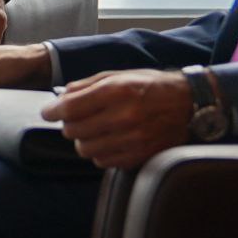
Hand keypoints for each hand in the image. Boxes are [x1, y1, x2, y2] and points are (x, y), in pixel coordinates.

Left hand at [43, 69, 191, 170]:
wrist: (189, 104)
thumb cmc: (150, 86)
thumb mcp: (117, 76)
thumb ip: (85, 86)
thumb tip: (59, 99)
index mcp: (116, 91)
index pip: (70, 108)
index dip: (52, 111)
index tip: (49, 112)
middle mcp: (124, 116)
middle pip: (74, 131)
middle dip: (69, 125)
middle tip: (76, 120)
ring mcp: (133, 139)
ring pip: (86, 150)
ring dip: (84, 141)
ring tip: (93, 131)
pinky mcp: (140, 156)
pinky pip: (103, 162)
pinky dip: (100, 153)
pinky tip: (108, 141)